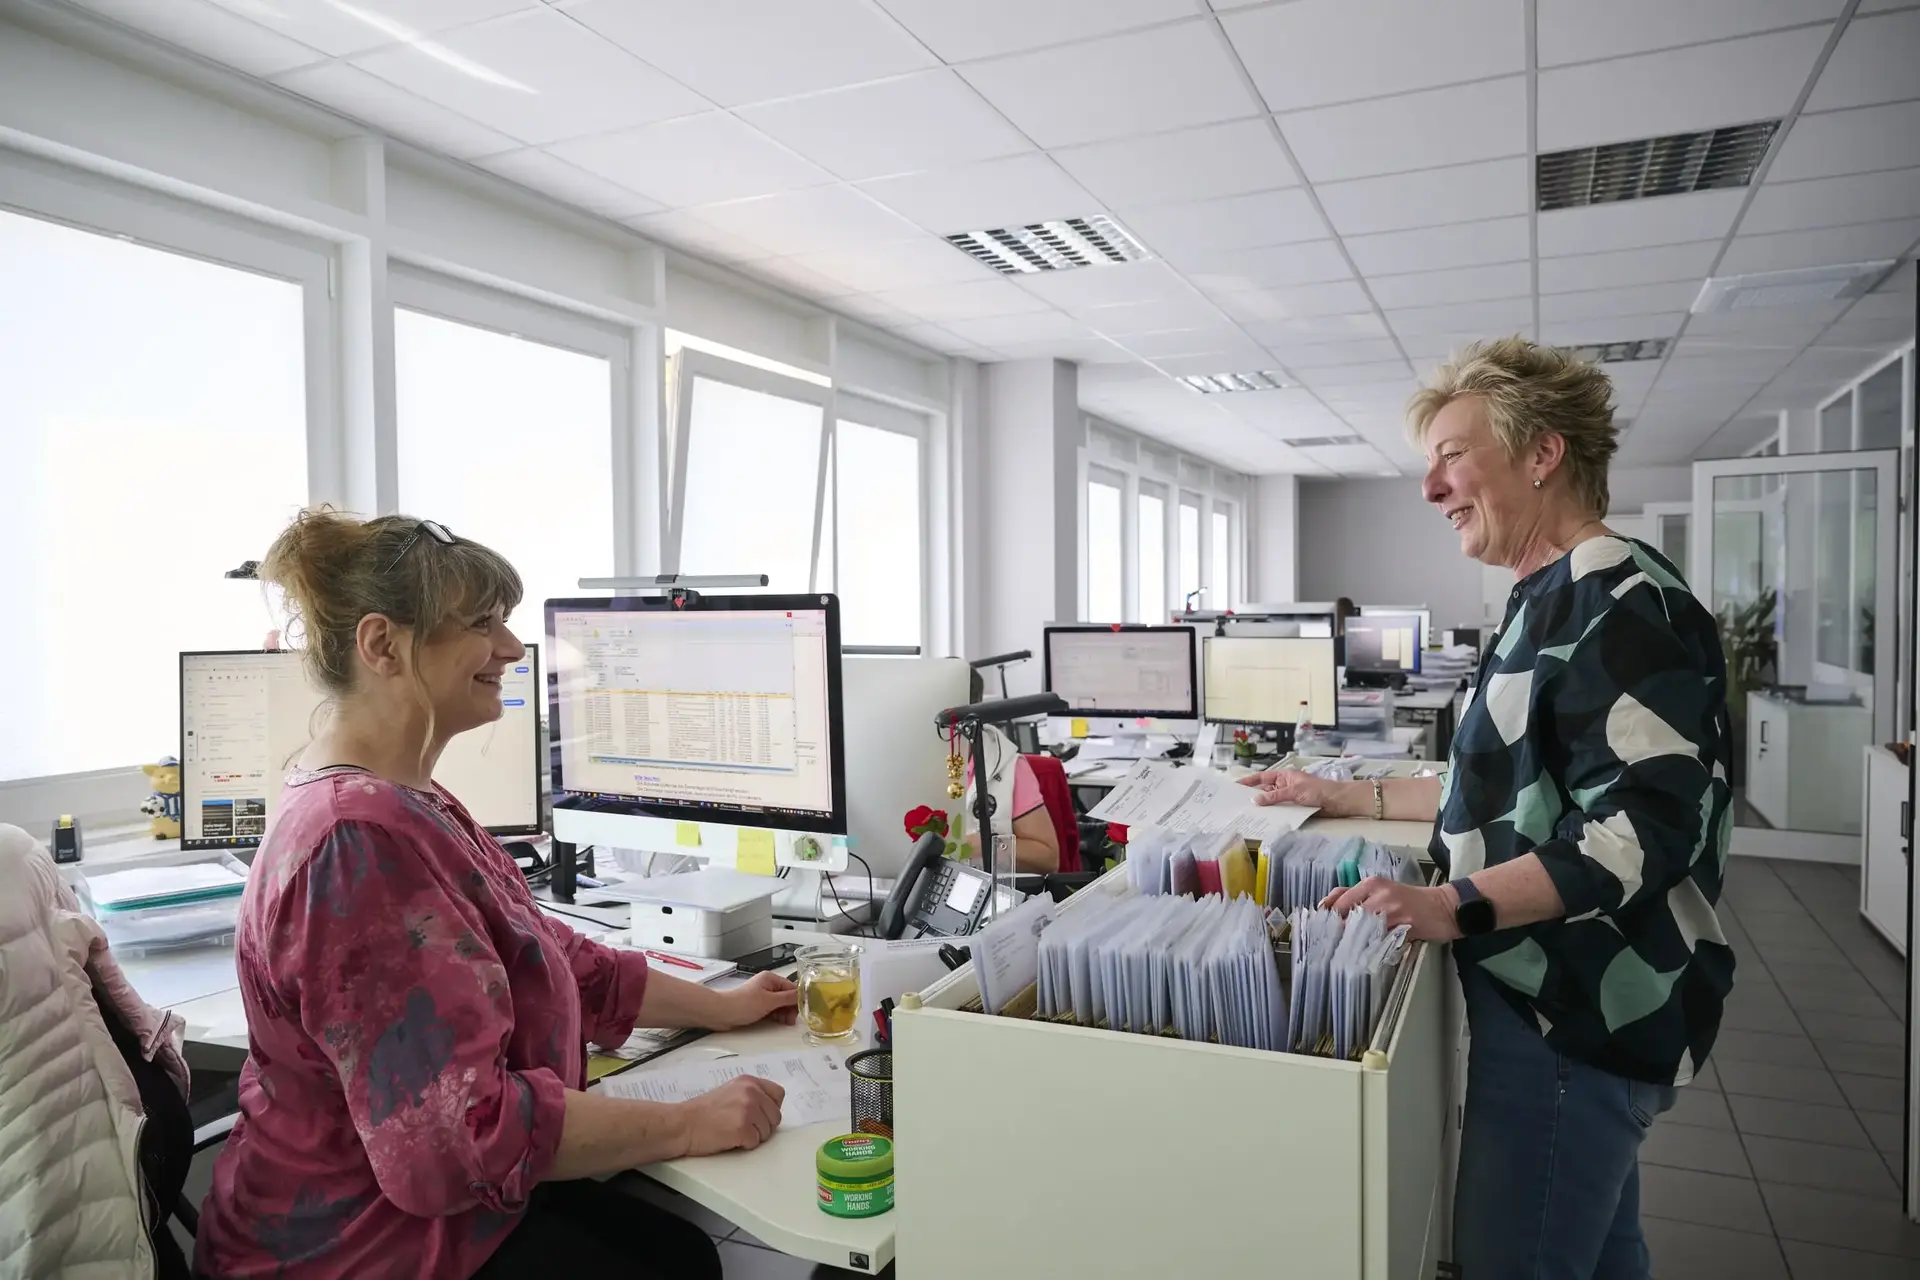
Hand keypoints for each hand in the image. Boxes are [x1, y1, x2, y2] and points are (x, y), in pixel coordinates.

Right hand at [680, 1075, 784, 1155]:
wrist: (683, 1124)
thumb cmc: (702, 1112)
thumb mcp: (730, 1091)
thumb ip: (750, 1094)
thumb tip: (768, 1107)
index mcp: (749, 1081)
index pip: (778, 1094)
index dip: (771, 1108)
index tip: (760, 1115)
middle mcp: (751, 1092)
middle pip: (776, 1116)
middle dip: (764, 1126)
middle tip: (744, 1128)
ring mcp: (748, 1110)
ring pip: (768, 1132)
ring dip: (754, 1136)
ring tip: (734, 1132)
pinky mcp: (743, 1128)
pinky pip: (755, 1143)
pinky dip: (744, 1145)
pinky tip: (730, 1139)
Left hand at [716, 970, 798, 1029]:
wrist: (722, 1013)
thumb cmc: (744, 1004)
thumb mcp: (769, 1001)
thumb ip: (788, 998)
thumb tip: (804, 995)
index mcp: (771, 979)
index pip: (791, 987)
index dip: (798, 999)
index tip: (802, 1011)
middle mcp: (767, 985)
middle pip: (787, 996)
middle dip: (791, 1008)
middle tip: (790, 1020)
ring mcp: (762, 996)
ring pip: (780, 1004)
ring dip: (785, 1013)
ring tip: (785, 1022)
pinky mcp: (757, 1006)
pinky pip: (772, 1010)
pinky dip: (777, 1015)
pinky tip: (778, 1022)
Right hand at [1236, 769, 1359, 813]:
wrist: (1337, 802)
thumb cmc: (1317, 790)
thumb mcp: (1294, 791)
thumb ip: (1274, 796)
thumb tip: (1255, 800)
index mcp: (1284, 776)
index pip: (1263, 777)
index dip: (1249, 781)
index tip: (1236, 786)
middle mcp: (1285, 786)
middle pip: (1265, 791)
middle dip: (1253, 796)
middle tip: (1238, 804)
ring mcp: (1289, 798)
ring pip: (1272, 803)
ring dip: (1263, 808)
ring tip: (1247, 814)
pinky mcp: (1294, 809)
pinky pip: (1280, 812)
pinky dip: (1272, 815)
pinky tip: (1264, 821)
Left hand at [1320, 876, 1461, 942]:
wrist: (1444, 907)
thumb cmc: (1410, 900)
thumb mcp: (1383, 892)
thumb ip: (1358, 897)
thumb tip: (1329, 910)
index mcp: (1372, 883)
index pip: (1340, 897)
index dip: (1327, 914)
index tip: (1320, 928)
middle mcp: (1379, 893)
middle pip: (1347, 913)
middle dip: (1337, 930)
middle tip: (1330, 944)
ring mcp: (1392, 909)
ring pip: (1362, 928)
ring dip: (1352, 941)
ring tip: (1345, 952)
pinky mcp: (1404, 925)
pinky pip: (1381, 940)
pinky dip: (1372, 949)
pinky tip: (1367, 955)